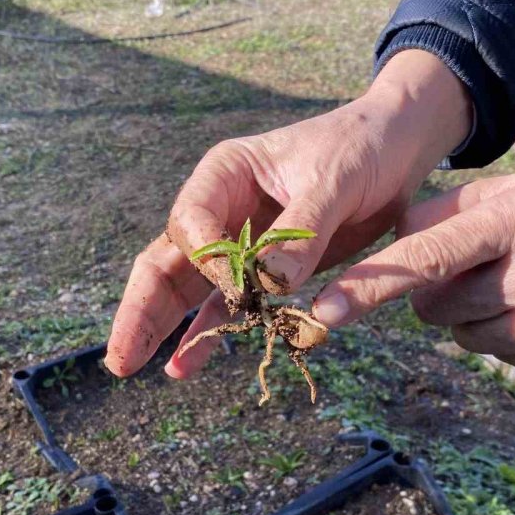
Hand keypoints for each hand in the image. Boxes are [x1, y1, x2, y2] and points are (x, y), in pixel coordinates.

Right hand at [104, 50, 470, 378]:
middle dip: (142, 309)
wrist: (395, 150)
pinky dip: (206, 333)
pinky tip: (184, 366)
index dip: (205, 262)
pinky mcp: (262, 268)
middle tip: (119, 358)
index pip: (191, 223)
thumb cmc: (360, 147)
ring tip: (130, 367)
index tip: (241, 290)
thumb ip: (301, 232)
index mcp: (226, 174)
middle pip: (167, 260)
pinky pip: (226, 304)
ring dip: (163, 328)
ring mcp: (237, 241)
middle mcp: (220, 208)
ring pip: (187, 288)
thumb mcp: (334, 181)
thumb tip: (270, 286)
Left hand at [313, 170, 514, 372]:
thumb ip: (442, 215)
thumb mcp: (508, 187)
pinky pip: (503, 360)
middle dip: (437, 291)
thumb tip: (386, 254)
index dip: (371, 284)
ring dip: (471, 316)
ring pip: (465, 338)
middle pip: (435, 307)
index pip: (428, 255)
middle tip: (477, 265)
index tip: (324, 312)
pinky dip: (506, 337)